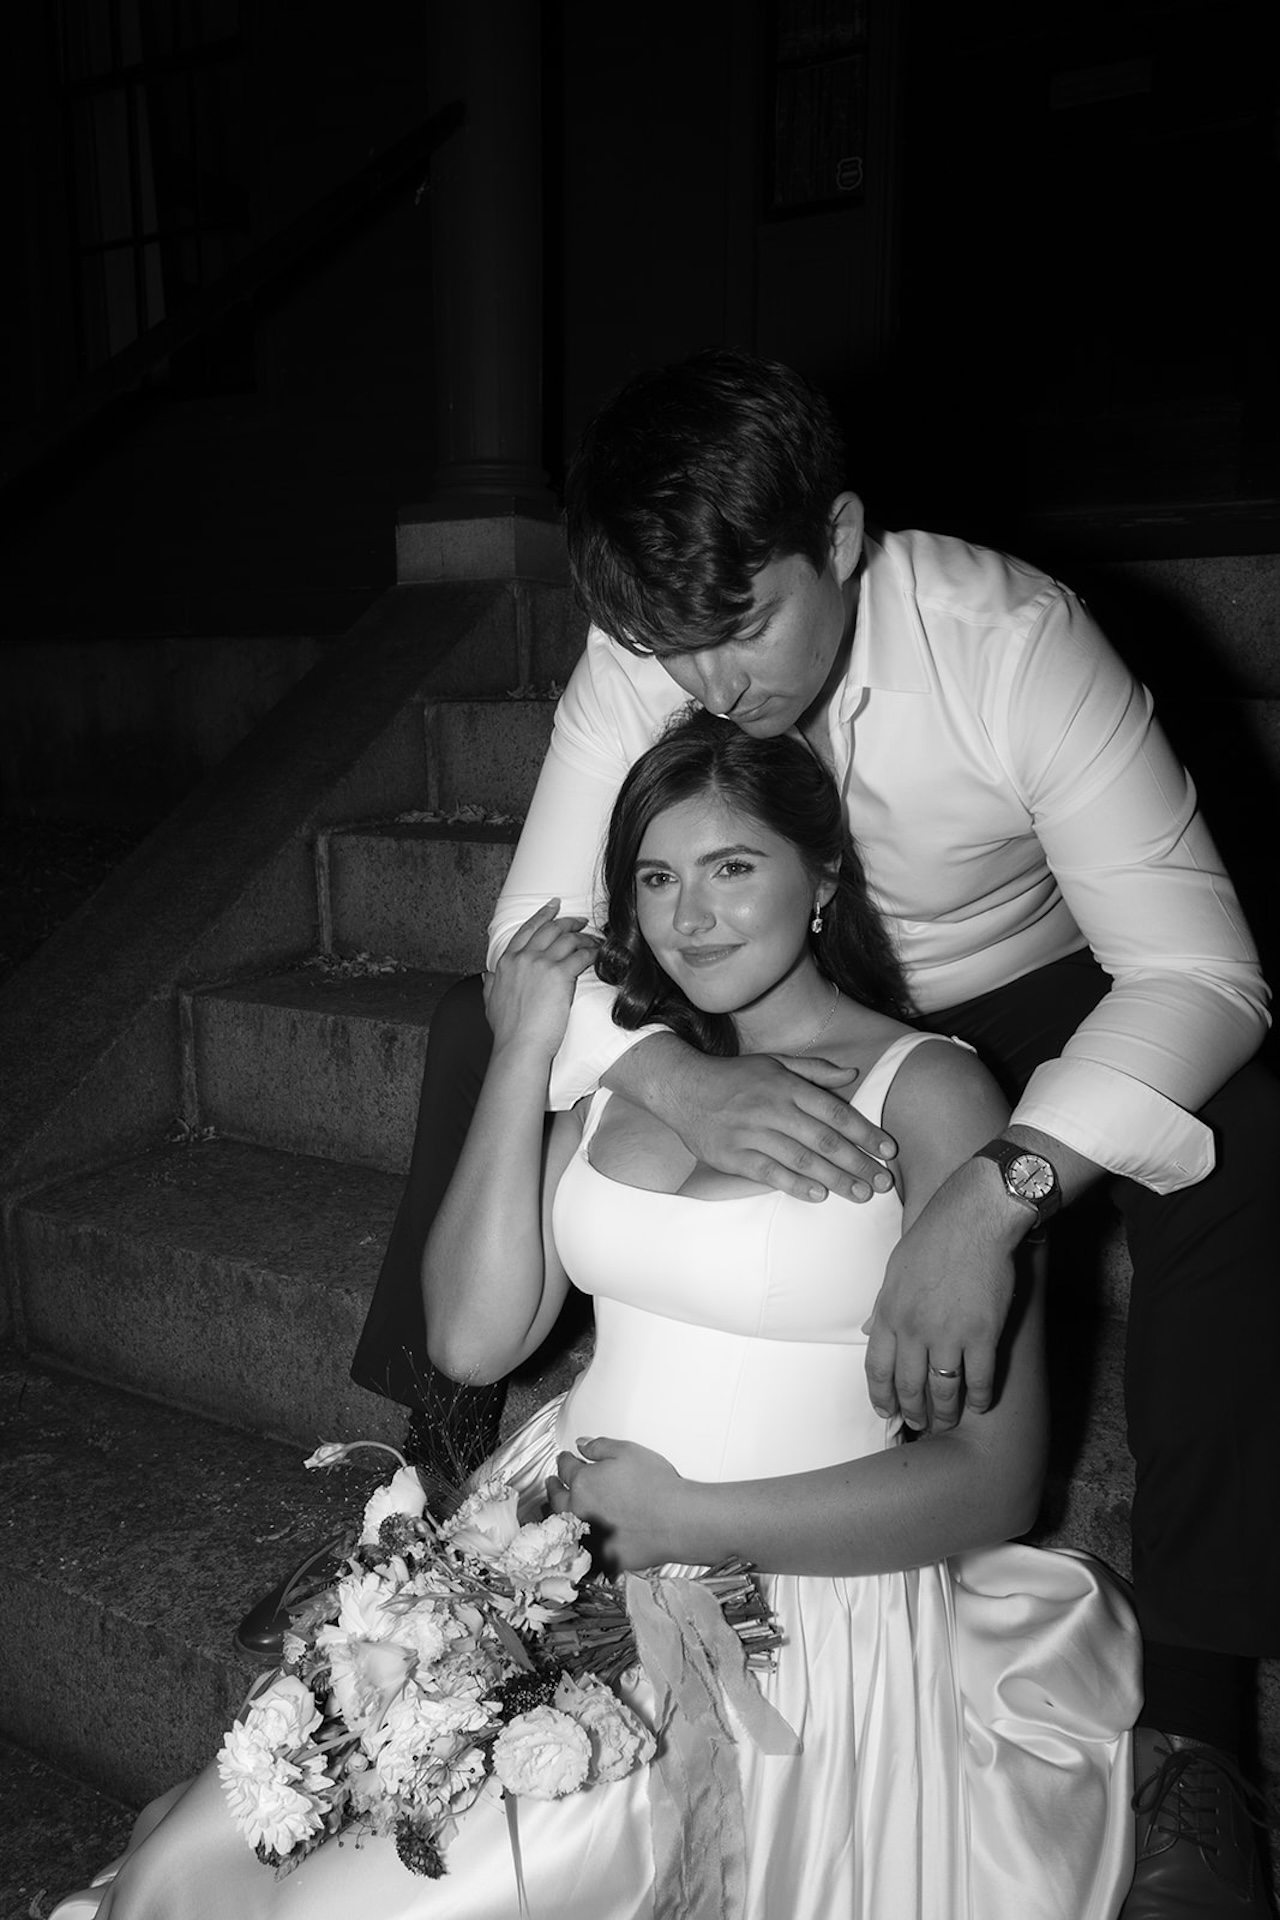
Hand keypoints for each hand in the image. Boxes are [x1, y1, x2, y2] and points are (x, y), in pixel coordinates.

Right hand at [483, 899, 597, 1057]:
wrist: (520, 1045)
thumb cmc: (507, 1030)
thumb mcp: (490, 1002)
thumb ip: (490, 984)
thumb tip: (488, 975)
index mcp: (506, 962)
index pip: (527, 930)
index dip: (542, 916)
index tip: (553, 906)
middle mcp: (523, 958)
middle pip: (550, 929)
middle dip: (567, 921)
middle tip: (581, 920)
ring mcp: (541, 964)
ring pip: (567, 939)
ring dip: (584, 937)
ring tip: (594, 940)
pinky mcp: (560, 975)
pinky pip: (581, 955)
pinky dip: (592, 952)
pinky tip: (599, 954)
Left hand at [547, 1437, 684, 1572]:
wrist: (676, 1521)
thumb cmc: (657, 1486)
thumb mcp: (627, 1451)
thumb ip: (599, 1446)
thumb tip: (582, 1445)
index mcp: (583, 1482)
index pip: (565, 1468)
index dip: (563, 1460)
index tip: (564, 1458)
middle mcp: (579, 1510)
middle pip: (557, 1497)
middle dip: (553, 1487)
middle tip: (552, 1482)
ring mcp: (589, 1535)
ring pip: (565, 1525)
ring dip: (559, 1515)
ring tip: (557, 1510)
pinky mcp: (602, 1556)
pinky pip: (583, 1548)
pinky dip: (578, 1540)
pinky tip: (581, 1536)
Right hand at [669, 1049, 897, 1202]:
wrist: (682, 1088)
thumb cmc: (736, 1077)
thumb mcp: (775, 1062)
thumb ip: (815, 1070)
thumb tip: (853, 1072)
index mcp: (787, 1085)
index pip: (835, 1112)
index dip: (865, 1132)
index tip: (888, 1150)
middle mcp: (772, 1108)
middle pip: (824, 1140)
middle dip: (859, 1163)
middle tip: (884, 1182)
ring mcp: (751, 1133)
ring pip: (801, 1160)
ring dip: (836, 1179)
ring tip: (861, 1194)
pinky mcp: (732, 1155)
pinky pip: (769, 1173)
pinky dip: (796, 1185)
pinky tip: (819, 1195)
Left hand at [862, 1163, 1021, 1431]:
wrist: (974, 1218)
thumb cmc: (932, 1238)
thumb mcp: (895, 1270)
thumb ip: (883, 1306)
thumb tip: (869, 1332)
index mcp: (890, 1313)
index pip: (877, 1369)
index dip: (880, 1396)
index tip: (885, 1411)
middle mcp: (915, 1330)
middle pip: (909, 1386)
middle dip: (912, 1412)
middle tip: (917, 1424)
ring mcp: (950, 1334)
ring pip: (944, 1390)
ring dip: (945, 1413)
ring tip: (947, 1423)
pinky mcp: (983, 1334)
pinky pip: (980, 1379)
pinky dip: (979, 1398)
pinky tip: (979, 1405)